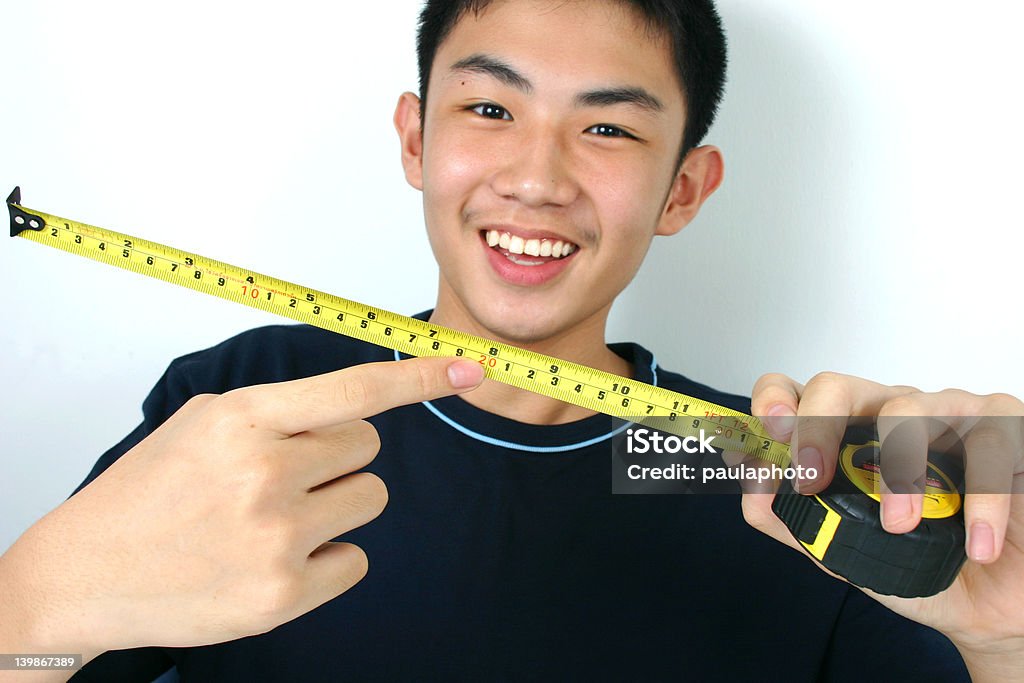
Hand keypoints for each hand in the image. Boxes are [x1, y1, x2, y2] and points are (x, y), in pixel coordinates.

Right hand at [0, 356, 483, 660]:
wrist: (87, 572)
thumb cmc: (149, 491)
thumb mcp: (205, 422)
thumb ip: (280, 409)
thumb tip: (360, 406)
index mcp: (243, 418)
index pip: (355, 389)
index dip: (420, 378)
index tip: (470, 370)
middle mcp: (264, 473)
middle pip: (369, 448)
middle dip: (338, 457)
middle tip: (283, 475)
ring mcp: (276, 538)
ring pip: (369, 499)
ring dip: (336, 504)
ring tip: (273, 518)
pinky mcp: (282, 595)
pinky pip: (357, 559)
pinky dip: (328, 557)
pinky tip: (275, 559)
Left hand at [744, 372, 1023, 678]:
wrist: (990, 608)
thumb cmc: (919, 564)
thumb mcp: (843, 549)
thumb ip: (792, 519)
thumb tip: (750, 488)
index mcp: (848, 435)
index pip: (797, 394)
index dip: (775, 402)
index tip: (769, 433)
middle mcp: (891, 415)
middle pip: (836, 386)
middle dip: (814, 427)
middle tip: (811, 479)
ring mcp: (948, 415)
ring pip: (907, 408)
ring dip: (895, 471)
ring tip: (899, 527)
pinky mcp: (1008, 431)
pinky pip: (989, 443)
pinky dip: (981, 498)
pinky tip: (976, 546)